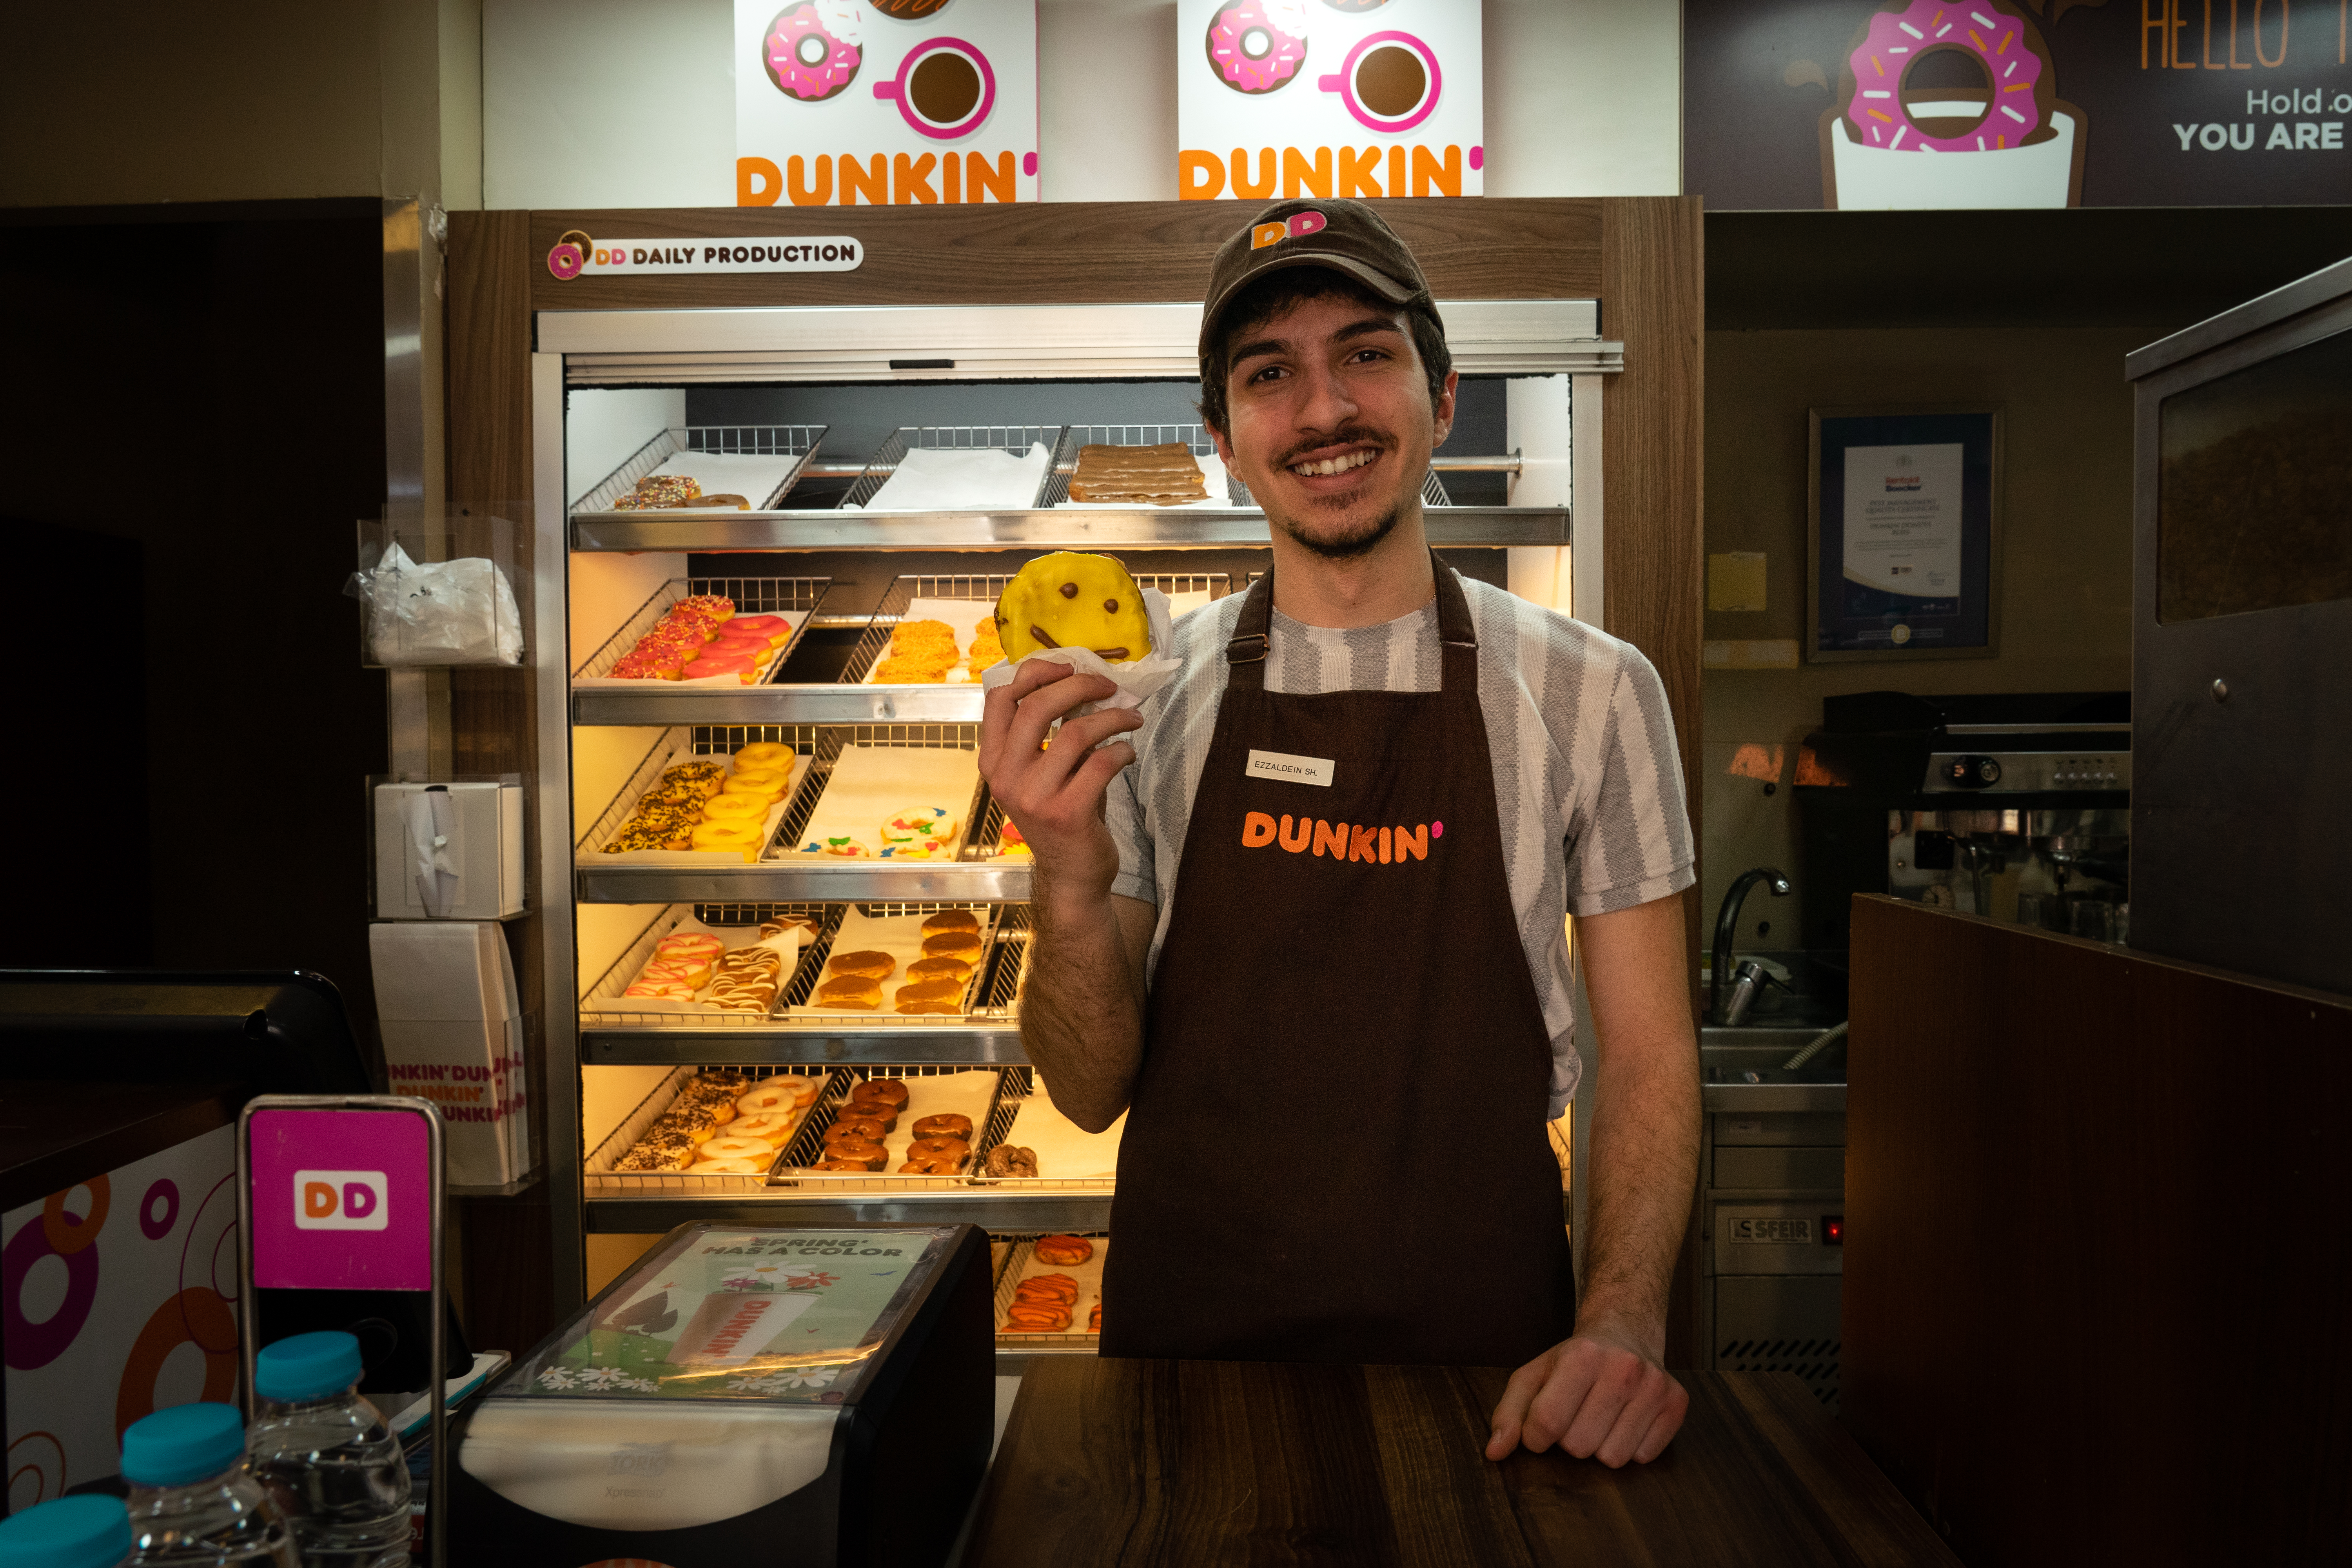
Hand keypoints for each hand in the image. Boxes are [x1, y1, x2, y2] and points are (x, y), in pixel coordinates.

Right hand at [978, 659, 1143, 899]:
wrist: (1071, 874)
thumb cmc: (1061, 812)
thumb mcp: (1044, 770)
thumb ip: (1051, 731)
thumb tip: (1085, 682)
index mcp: (993, 759)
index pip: (999, 697)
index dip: (1035, 672)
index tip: (1068, 666)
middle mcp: (1006, 776)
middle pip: (1036, 705)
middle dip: (1079, 684)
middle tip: (1109, 686)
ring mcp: (1033, 796)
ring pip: (1075, 732)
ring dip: (1112, 718)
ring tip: (1132, 718)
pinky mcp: (1066, 813)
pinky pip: (1101, 763)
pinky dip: (1122, 751)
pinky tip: (1128, 754)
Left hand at [1483, 1317, 1688, 1467]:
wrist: (1626, 1332)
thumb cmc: (1573, 1361)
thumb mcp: (1533, 1376)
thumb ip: (1508, 1413)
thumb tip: (1493, 1452)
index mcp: (1581, 1355)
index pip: (1546, 1422)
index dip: (1535, 1436)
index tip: (1541, 1426)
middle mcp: (1623, 1367)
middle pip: (1579, 1445)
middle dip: (1569, 1439)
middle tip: (1577, 1414)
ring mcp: (1655, 1385)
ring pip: (1613, 1458)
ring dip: (1599, 1446)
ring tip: (1600, 1417)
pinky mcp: (1677, 1402)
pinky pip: (1643, 1457)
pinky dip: (1630, 1447)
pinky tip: (1625, 1420)